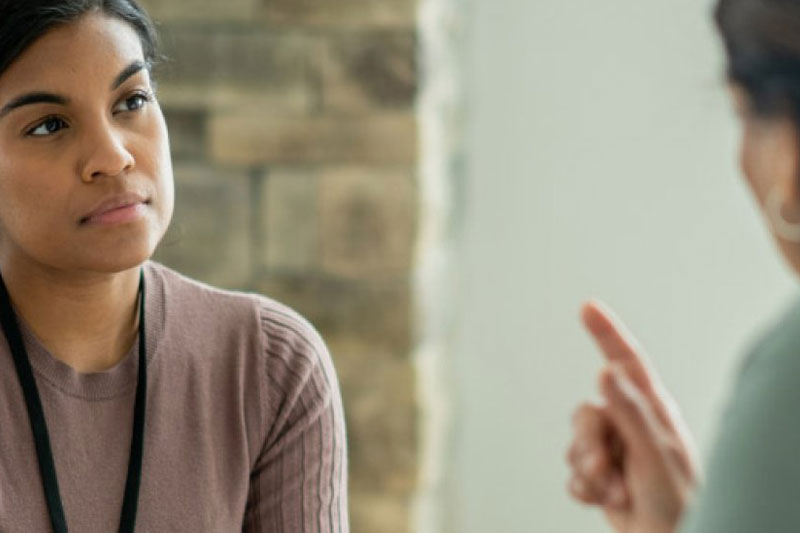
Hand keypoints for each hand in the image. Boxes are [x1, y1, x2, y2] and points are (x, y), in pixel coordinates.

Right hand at [565, 300, 700, 532]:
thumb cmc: (679, 503)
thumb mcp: (655, 455)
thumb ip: (630, 412)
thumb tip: (605, 370)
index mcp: (651, 411)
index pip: (626, 362)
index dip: (606, 332)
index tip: (588, 307)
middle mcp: (630, 425)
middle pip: (584, 414)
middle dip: (589, 445)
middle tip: (607, 470)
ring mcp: (615, 451)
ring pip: (575, 444)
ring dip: (590, 473)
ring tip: (617, 492)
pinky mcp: (601, 477)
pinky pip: (572, 472)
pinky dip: (585, 489)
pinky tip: (605, 501)